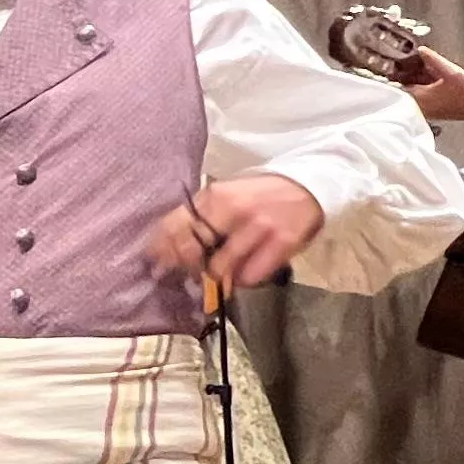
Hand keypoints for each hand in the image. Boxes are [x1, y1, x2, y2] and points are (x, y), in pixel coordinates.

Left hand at [141, 174, 325, 297]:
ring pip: (221, 268)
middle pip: (194, 250)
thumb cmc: (261, 193)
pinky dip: (242, 280)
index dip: (161, 249)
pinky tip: (244, 273)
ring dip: (215, 277)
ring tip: (218, 275)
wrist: (309, 183)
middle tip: (187, 274)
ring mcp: (259, 227)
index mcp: (216, 195)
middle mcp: (235, 209)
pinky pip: (250, 276)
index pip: (176, 225)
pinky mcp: (282, 243)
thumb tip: (167, 245)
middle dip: (185, 267)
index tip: (154, 263)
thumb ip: (201, 215)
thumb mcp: (227, 194)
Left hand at [399, 47, 463, 126]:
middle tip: (397, 67)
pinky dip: (422, 90)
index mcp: (422, 100)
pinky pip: (424, 100)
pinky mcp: (438, 111)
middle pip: (405, 94)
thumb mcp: (450, 71)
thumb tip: (421, 50)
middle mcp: (424, 108)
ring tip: (411, 71)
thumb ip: (433, 60)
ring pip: (414, 97)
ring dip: (412, 85)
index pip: (398, 90)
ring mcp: (431, 111)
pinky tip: (428, 80)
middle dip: (402, 81)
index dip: (392, 79)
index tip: (387, 70)